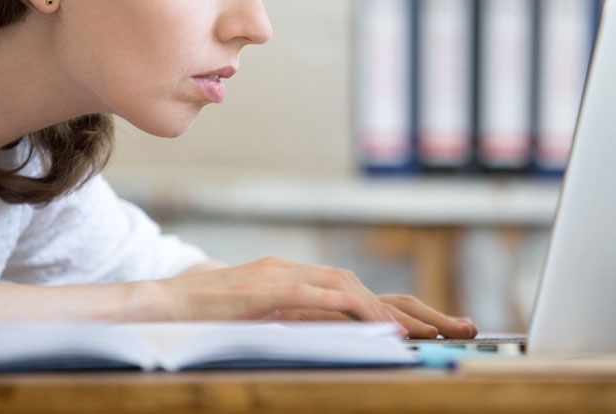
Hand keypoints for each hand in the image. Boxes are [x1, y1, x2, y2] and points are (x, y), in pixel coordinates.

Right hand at [154, 258, 477, 338]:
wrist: (154, 305)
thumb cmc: (202, 320)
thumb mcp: (257, 326)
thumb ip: (294, 327)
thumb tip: (341, 342)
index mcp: (295, 283)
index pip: (360, 294)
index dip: (404, 310)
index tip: (441, 330)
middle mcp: (292, 274)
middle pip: (365, 288)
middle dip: (416, 309)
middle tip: (460, 328)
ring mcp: (276, 278)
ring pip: (344, 287)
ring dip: (389, 309)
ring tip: (425, 331)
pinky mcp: (258, 290)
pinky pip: (309, 295)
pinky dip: (344, 306)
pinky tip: (370, 319)